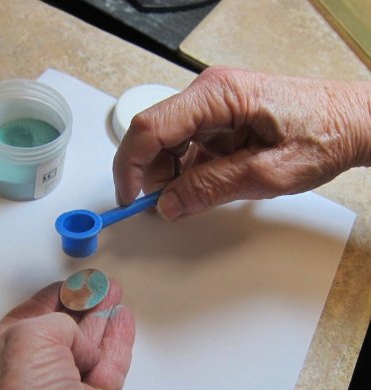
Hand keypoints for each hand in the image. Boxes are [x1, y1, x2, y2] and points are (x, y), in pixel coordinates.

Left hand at [0, 279, 135, 389]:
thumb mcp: (27, 343)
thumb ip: (50, 321)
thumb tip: (74, 335)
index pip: (17, 323)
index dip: (44, 299)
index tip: (65, 284)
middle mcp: (18, 387)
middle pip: (53, 333)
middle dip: (77, 306)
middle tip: (94, 286)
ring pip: (82, 348)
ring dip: (100, 318)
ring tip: (112, 293)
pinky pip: (104, 367)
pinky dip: (115, 342)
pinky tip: (121, 321)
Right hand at [113, 66, 370, 219]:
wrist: (352, 122)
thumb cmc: (323, 135)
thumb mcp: (266, 174)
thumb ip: (211, 188)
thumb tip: (168, 204)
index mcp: (218, 95)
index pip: (151, 126)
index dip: (132, 165)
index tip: (130, 198)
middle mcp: (210, 94)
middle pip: (154, 134)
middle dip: (151, 173)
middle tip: (163, 205)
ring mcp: (213, 106)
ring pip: (167, 143)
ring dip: (169, 175)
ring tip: (191, 196)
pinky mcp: (220, 120)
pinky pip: (187, 146)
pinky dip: (186, 171)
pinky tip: (203, 184)